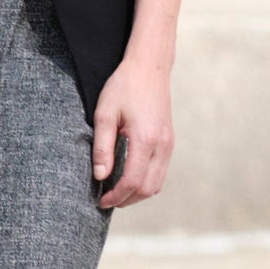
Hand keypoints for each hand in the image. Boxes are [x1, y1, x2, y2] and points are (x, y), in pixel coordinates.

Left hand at [92, 53, 173, 209]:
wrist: (150, 67)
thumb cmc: (124, 87)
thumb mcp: (105, 114)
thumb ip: (102, 147)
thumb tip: (100, 176)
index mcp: (146, 139)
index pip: (132, 181)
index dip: (116, 196)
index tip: (100, 200)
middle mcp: (162, 145)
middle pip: (148, 189)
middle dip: (126, 200)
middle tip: (106, 200)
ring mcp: (169, 144)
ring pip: (157, 184)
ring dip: (137, 193)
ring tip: (116, 192)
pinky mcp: (169, 141)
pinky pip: (160, 172)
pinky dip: (146, 182)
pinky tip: (129, 178)